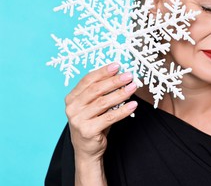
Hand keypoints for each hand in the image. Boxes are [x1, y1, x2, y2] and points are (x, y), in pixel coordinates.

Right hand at [65, 63, 137, 183]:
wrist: (87, 150)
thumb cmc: (93, 123)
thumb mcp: (94, 105)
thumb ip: (101, 92)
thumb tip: (120, 75)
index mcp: (72, 98)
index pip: (87, 80)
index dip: (103, 72)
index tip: (117, 65)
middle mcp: (72, 108)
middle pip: (96, 90)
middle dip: (114, 81)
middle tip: (128, 75)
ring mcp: (78, 120)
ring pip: (103, 103)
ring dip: (121, 93)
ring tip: (133, 87)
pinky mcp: (87, 131)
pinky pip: (109, 118)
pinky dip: (123, 110)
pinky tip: (133, 105)